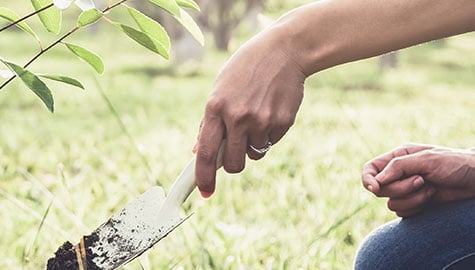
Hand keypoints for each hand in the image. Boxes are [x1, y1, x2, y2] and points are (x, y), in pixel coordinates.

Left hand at [193, 30, 306, 197]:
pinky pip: (271, 142)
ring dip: (252, 146)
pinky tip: (270, 110)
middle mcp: (237, 117)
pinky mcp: (283, 122)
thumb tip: (197, 151)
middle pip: (233, 164)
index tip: (204, 192)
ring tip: (255, 117)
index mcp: (215, 108)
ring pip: (254, 155)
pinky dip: (269, 134)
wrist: (283, 50)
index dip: (203, 177)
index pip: (205, 153)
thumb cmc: (245, 70)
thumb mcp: (220, 89)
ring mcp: (262, 120)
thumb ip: (209, 121)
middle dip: (232, 165)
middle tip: (235, 151)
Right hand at [363, 143, 474, 216]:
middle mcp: (398, 174)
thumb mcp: (427, 159)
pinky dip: (416, 208)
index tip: (375, 188)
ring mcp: (406, 190)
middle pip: (380, 189)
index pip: (370, 169)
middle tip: (421, 182)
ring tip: (431, 190)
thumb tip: (376, 181)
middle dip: (400, 189)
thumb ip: (399, 167)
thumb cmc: (455, 165)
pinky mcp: (414, 203)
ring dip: (412, 200)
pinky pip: (402, 213)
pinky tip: (431, 199)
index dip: (368, 180)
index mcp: (398, 157)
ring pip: (391, 203)